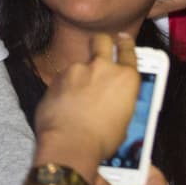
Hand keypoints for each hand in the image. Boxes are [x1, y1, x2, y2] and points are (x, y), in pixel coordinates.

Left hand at [35, 33, 139, 162]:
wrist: (70, 144)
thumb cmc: (101, 140)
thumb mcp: (124, 121)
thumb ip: (119, 101)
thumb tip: (113, 101)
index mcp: (126, 78)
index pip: (128, 50)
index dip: (125, 44)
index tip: (123, 40)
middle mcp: (103, 68)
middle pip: (102, 41)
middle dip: (102, 43)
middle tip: (100, 50)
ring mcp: (77, 70)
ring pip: (79, 66)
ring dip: (79, 76)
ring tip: (77, 99)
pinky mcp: (57, 78)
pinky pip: (63, 79)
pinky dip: (64, 88)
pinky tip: (64, 105)